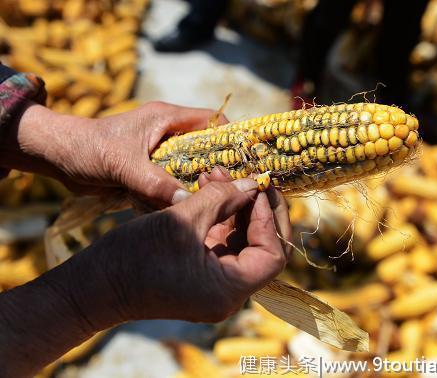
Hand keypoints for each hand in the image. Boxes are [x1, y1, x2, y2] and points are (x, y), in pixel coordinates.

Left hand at [0, 101, 225, 206]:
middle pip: (204, 148)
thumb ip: (155, 182)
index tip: (243, 162)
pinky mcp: (148, 170)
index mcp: (166, 118)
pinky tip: (181, 208)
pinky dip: (176, 194)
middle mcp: (167, 134)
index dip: (230, 137)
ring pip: (189, 168)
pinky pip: (171, 182)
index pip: (210, 120)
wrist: (58, 157)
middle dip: (215, 168)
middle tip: (229, 190)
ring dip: (194, 184)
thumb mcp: (124, 164)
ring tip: (208, 203)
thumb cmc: (89, 149)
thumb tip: (186, 203)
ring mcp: (158, 153)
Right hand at [64, 170, 291, 326]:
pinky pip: (221, 243)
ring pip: (242, 242)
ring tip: (217, 174)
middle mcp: (227, 293)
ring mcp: (214, 284)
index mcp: (229, 290)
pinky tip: (208, 189)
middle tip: (248, 177)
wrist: (94, 285)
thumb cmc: (133, 256)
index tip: (256, 188)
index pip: (273, 255)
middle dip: (255, 209)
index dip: (269, 219)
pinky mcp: (200, 273)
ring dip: (235, 207)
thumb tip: (251, 184)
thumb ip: (221, 198)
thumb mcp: (181, 220)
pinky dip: (219, 217)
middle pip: (262, 248)